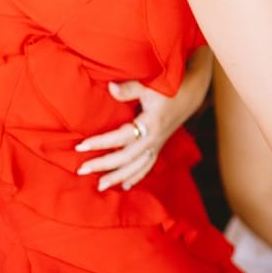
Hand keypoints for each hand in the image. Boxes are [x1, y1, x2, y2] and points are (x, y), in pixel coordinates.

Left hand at [75, 50, 211, 190]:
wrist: (191, 95)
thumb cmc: (169, 88)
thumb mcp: (150, 86)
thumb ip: (130, 88)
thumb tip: (110, 87)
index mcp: (150, 125)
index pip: (121, 138)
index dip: (101, 143)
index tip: (81, 146)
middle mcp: (153, 140)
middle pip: (126, 158)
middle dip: (103, 165)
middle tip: (82, 170)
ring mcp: (157, 145)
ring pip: (136, 167)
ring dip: (118, 177)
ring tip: (100, 186)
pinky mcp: (158, 147)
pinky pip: (147, 167)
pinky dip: (136, 177)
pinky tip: (126, 186)